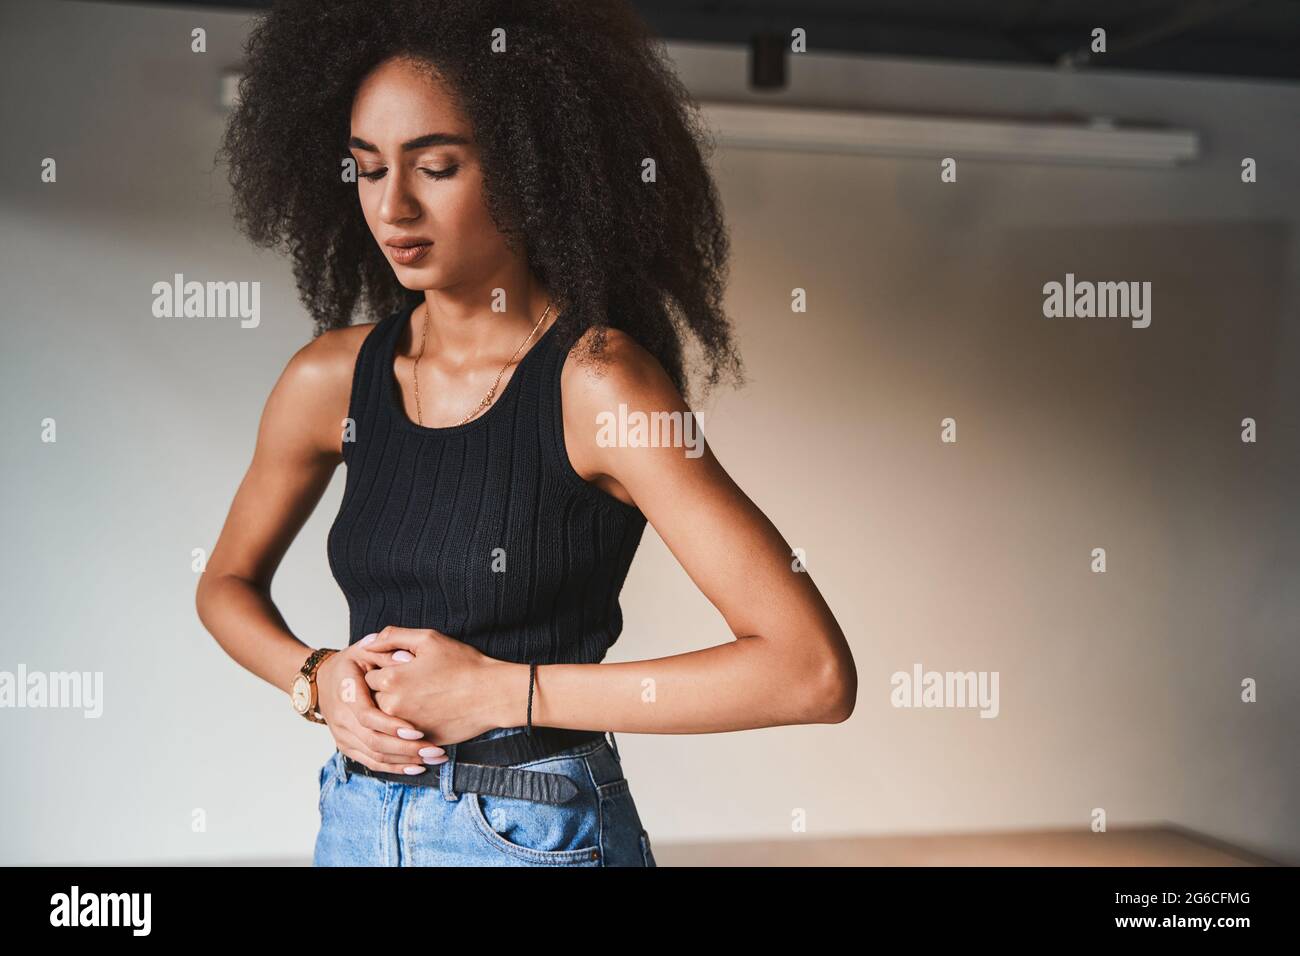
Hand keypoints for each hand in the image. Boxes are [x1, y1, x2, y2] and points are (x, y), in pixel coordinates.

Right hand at [314, 643, 448, 774]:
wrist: (322, 681)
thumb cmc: (350, 664)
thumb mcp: (365, 651)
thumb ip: (386, 654)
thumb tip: (408, 659)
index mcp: (347, 694)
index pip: (368, 717)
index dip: (392, 726)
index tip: (418, 730)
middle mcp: (342, 719)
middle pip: (373, 741)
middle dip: (406, 749)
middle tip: (434, 750)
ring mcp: (343, 736)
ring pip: (374, 756)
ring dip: (405, 761)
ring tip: (433, 759)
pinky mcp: (348, 747)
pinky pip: (371, 763)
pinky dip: (394, 768)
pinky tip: (416, 767)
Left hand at [353, 626, 514, 744]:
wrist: (493, 694)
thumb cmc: (464, 664)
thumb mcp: (428, 639)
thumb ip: (393, 636)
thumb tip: (368, 643)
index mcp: (390, 680)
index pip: (370, 675)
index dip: (386, 669)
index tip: (404, 667)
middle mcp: (392, 706)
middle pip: (375, 698)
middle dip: (389, 690)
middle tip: (416, 682)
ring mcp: (405, 727)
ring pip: (387, 718)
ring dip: (398, 709)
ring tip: (423, 696)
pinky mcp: (419, 742)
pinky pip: (404, 734)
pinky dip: (411, 725)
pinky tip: (431, 710)